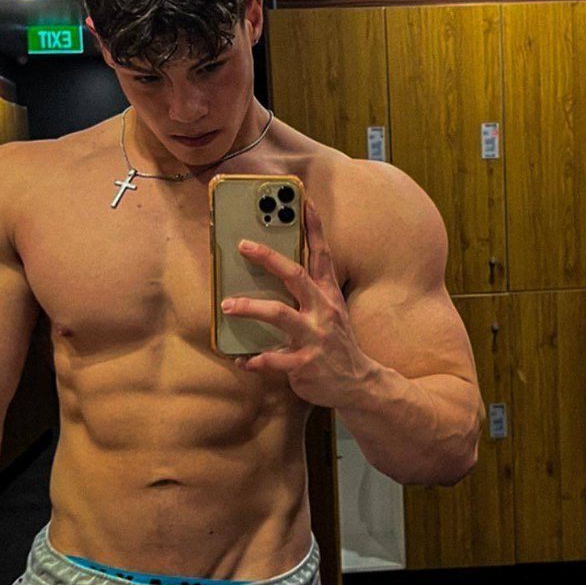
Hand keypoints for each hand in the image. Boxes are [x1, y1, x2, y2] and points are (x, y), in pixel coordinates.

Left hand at [221, 198, 374, 407]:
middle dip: (269, 258)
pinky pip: (271, 359)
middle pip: (296, 276)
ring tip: (227, 305)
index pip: (322, 255)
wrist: (358, 384)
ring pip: (279, 314)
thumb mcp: (331, 313)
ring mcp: (314, 337)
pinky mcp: (304, 363)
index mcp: (328, 296)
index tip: (303, 200)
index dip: (313, 227)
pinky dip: (253, 359)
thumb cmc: (335, 344)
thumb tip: (277, 271)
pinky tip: (241, 359)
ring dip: (250, 307)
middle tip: (243, 245)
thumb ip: (309, 293)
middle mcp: (322, 311)